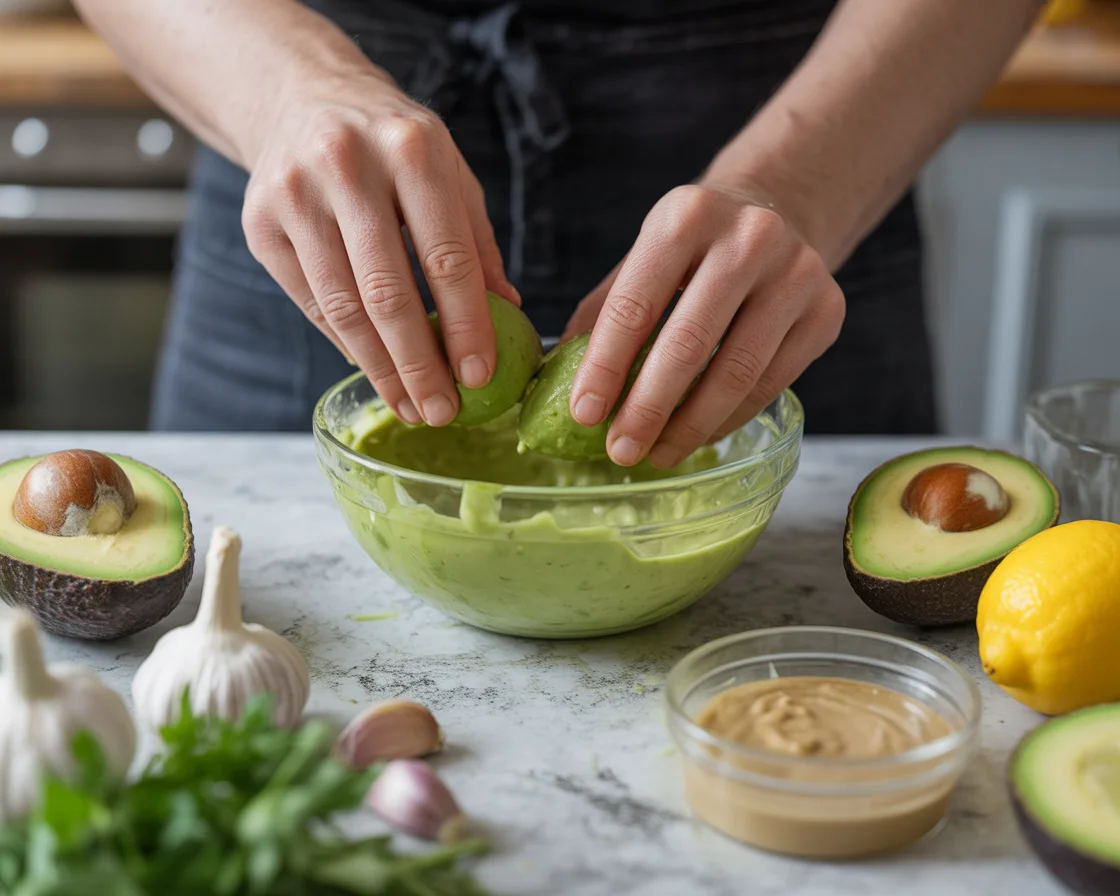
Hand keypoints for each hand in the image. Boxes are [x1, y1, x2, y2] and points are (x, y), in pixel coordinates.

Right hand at [241, 68, 518, 425]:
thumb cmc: (393, 144)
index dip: (465, 324)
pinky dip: (347, 345)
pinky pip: (312, 304)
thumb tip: (509, 313)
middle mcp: (348, 167)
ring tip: (411, 406)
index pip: (446, 256)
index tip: (479, 376)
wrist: (304, 99)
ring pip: (344, 308)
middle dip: (420, 364)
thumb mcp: (449, 172)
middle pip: (388, 292)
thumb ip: (477, 241)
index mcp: (411, 150)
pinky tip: (376, 370)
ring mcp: (295, 195)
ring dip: (381, 369)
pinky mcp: (260, 225)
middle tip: (443, 412)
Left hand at [563, 182, 844, 467]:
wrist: (778, 212)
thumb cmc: (692, 249)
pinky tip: (697, 436)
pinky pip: (770, 383)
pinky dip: (728, 419)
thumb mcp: (642, 258)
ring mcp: (797, 274)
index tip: (583, 415)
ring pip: (736, 373)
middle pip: (689, 344)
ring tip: (656, 454)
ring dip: (690, 426)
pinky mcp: (827, 311)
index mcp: (686, 215)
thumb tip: (552, 380)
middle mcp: (748, 238)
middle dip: (647, 408)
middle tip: (619, 450)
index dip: (605, 366)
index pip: (635, 304)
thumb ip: (601, 314)